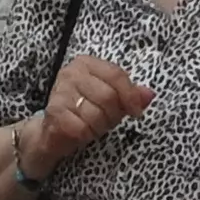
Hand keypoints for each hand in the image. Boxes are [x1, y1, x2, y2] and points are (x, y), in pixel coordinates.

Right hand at [26, 53, 148, 176]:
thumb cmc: (82, 113)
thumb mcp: (109, 101)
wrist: (50, 133)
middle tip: (106, 122)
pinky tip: (80, 133)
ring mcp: (60, 91)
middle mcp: (71, 73)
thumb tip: (149, 95)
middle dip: (112, 115)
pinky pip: (82, 128)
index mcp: (86, 63)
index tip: (136, 112)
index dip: (130, 95)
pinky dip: (86, 135)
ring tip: (91, 127)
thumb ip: (129, 96)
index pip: (116, 75)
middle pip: (108, 96)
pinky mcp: (54, 112)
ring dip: (99, 127)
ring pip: (96, 114)